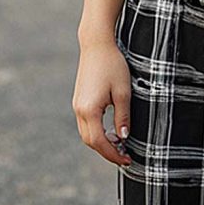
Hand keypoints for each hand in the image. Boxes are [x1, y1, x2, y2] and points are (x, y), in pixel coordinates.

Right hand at [72, 40, 132, 166]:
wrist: (96, 44)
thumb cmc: (113, 65)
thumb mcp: (123, 92)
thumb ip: (123, 117)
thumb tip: (123, 137)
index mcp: (90, 110)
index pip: (100, 142)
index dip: (113, 154)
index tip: (127, 159)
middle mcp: (79, 110)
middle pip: (90, 141)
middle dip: (106, 152)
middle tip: (124, 156)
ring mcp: (77, 104)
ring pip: (86, 133)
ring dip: (101, 143)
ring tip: (119, 145)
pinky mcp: (79, 99)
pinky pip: (86, 123)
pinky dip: (97, 132)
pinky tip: (110, 130)